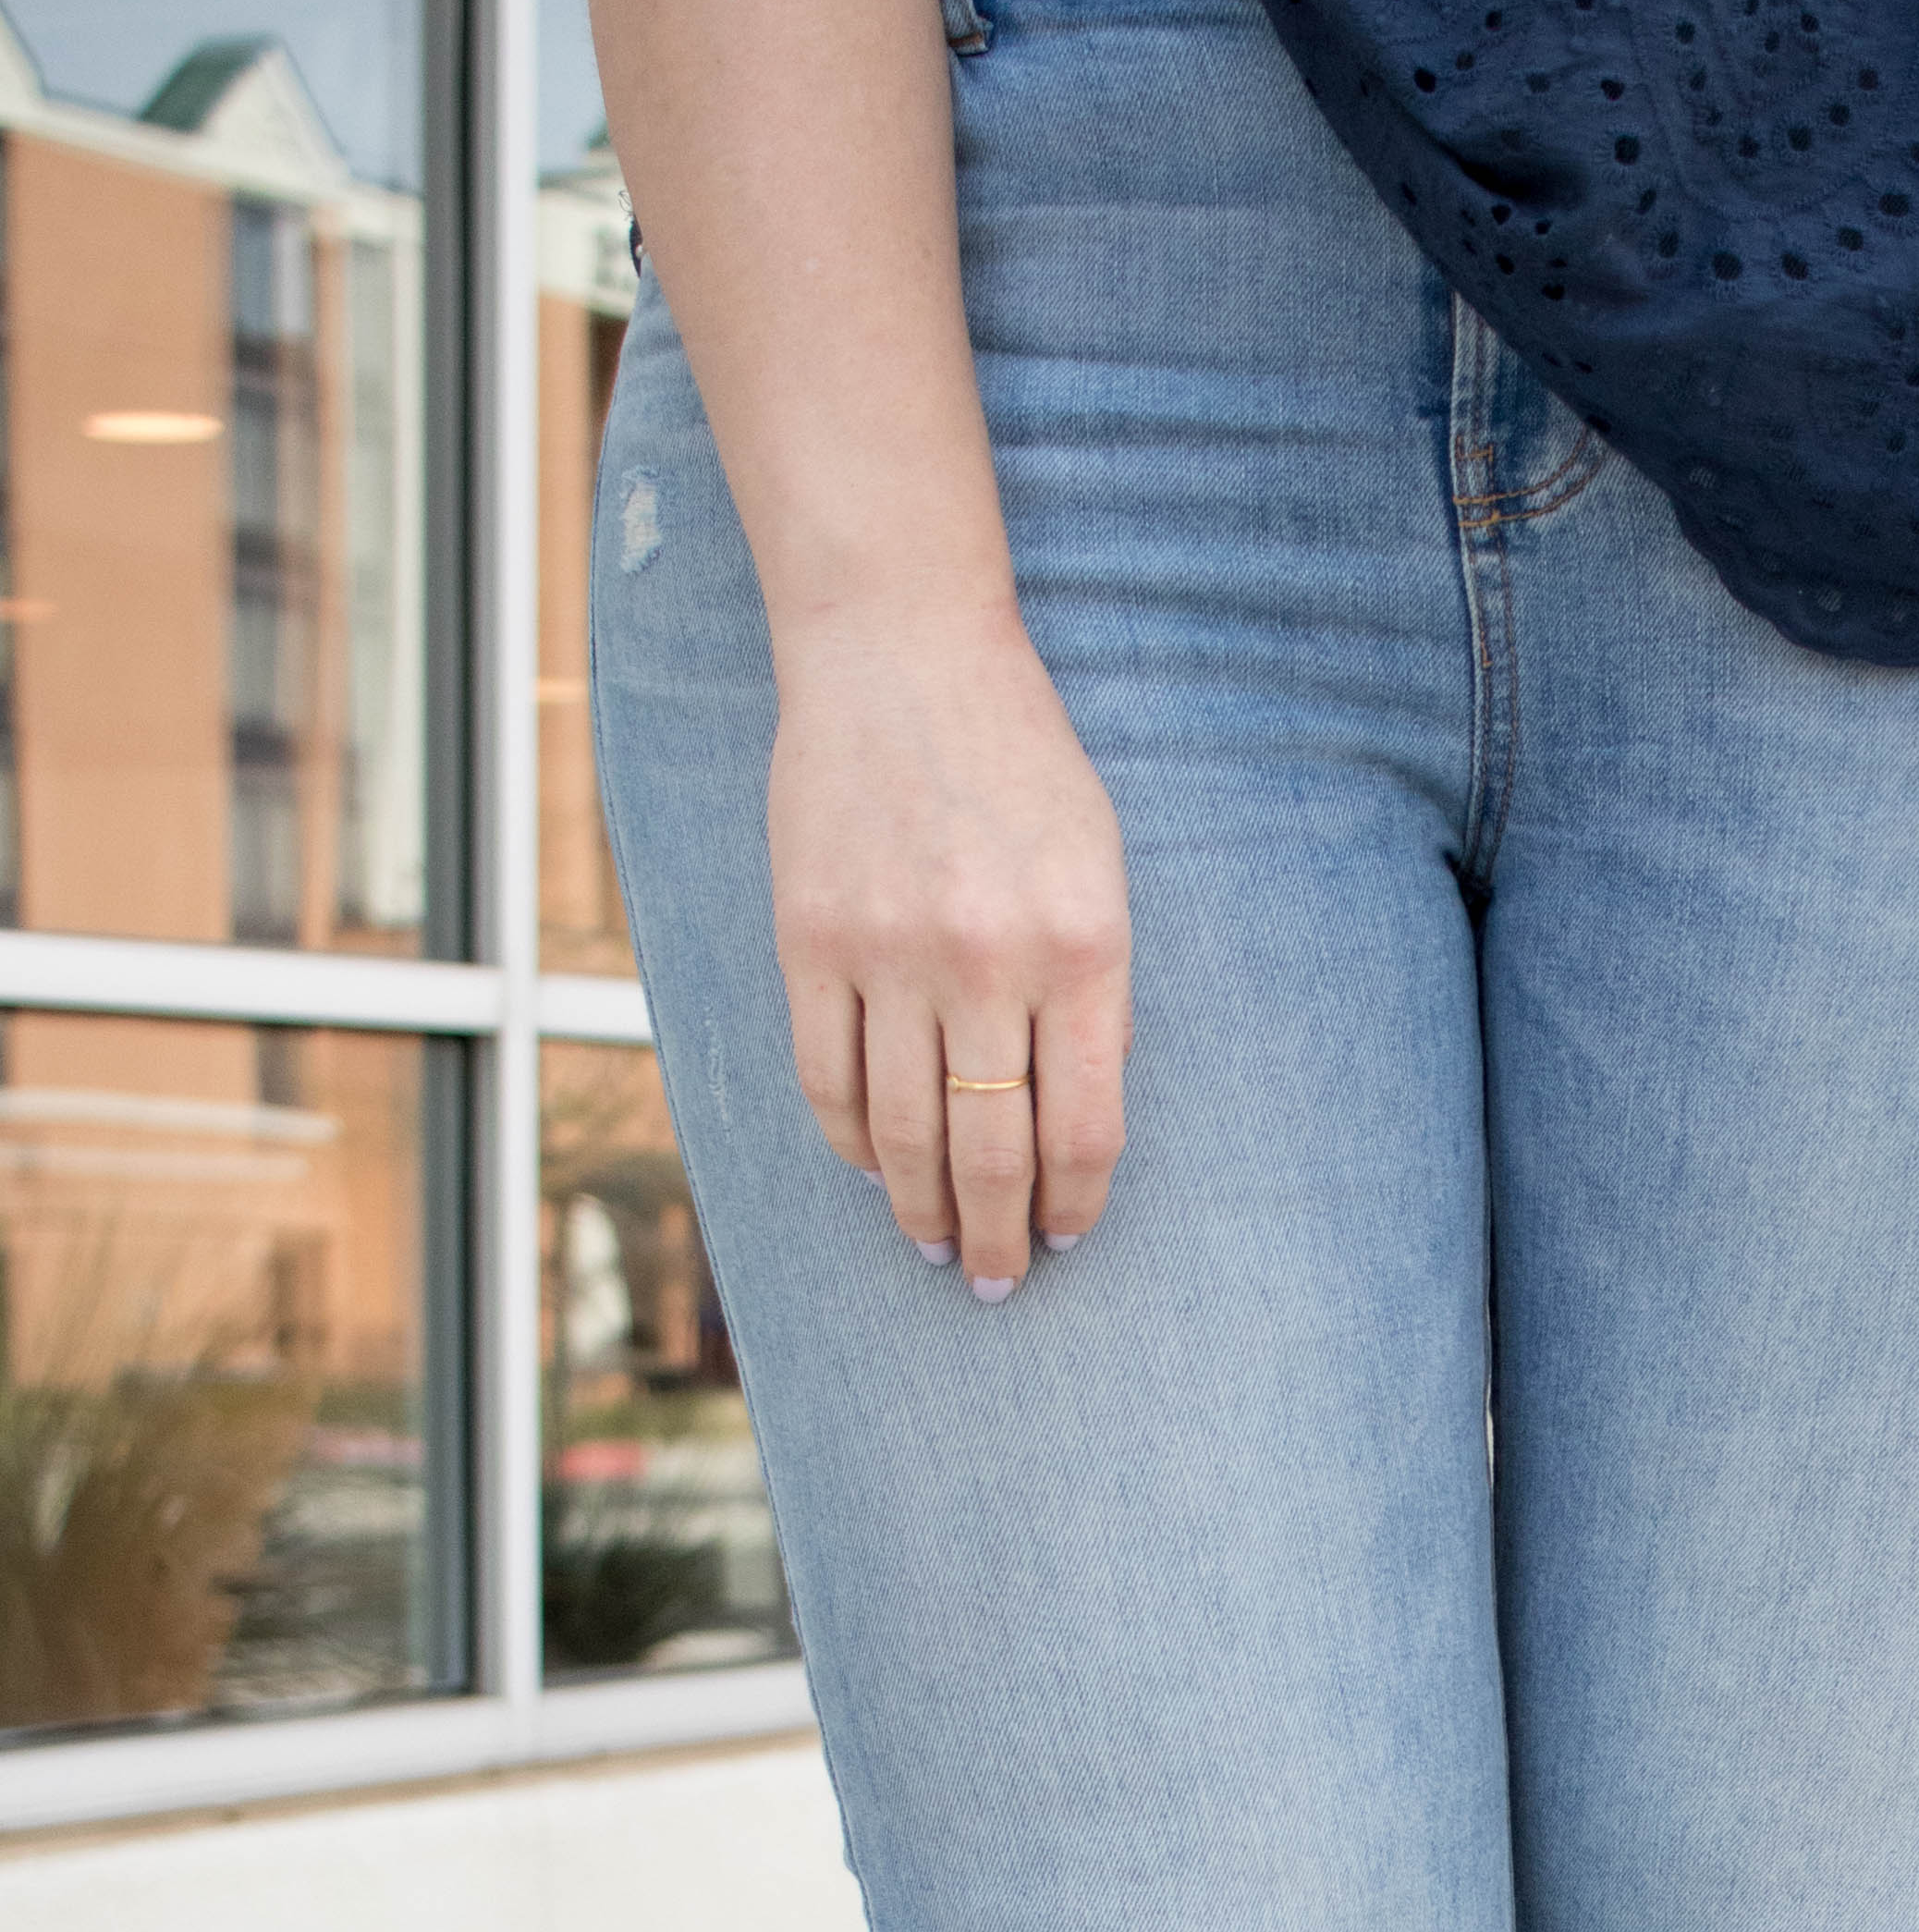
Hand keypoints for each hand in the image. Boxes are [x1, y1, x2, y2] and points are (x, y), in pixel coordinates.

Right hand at [767, 596, 1130, 1292]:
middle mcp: (987, 961)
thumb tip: (1072, 1116)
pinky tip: (874, 1169)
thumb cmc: (1016, 760)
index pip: (1083, 1127)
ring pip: (903, 1133)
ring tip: (934, 1244)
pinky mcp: (809, 940)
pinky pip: (827, 1081)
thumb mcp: (1096, 866)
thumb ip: (1092, 988)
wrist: (900, 650)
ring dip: (921, 1207)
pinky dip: (852, 1144)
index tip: (1064, 1237)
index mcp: (1081, 946)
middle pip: (992, 1151)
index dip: (1074, 1204)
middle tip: (994, 1280)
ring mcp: (890, 954)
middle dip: (996, 1236)